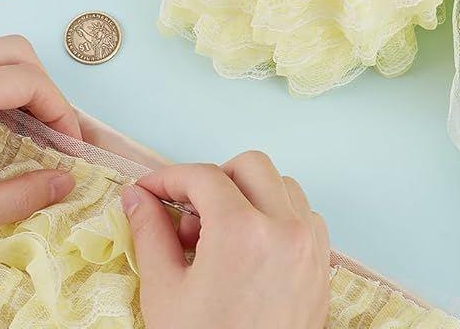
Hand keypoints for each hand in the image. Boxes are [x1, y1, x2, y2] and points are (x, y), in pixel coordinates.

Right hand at [121, 152, 329, 328]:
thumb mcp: (164, 293)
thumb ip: (149, 233)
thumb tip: (137, 197)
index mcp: (243, 232)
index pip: (203, 176)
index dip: (168, 177)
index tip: (148, 191)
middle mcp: (284, 229)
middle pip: (250, 165)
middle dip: (214, 178)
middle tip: (188, 210)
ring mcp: (310, 248)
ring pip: (283, 186)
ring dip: (249, 195)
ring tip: (220, 233)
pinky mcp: (322, 268)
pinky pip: (304, 216)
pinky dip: (278, 216)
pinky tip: (251, 248)